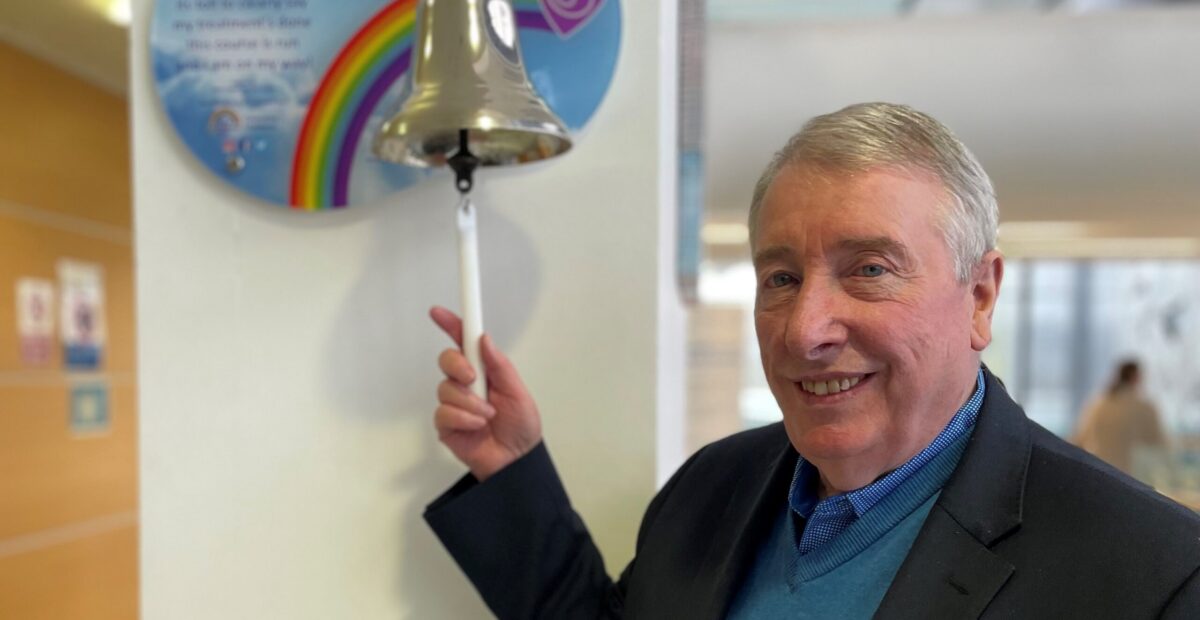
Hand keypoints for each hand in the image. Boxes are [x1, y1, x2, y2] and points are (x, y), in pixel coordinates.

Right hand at [430, 306, 542, 480]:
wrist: (517, 460)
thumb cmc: (521, 426)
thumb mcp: (517, 391)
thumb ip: (500, 365)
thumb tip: (484, 339)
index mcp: (484, 370)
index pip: (463, 342)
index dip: (451, 324)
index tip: (439, 312)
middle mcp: (466, 384)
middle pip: (447, 360)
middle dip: (458, 366)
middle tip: (474, 378)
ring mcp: (454, 404)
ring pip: (446, 388)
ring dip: (470, 402)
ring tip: (487, 415)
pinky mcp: (446, 424)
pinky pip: (444, 412)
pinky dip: (464, 418)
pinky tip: (477, 425)